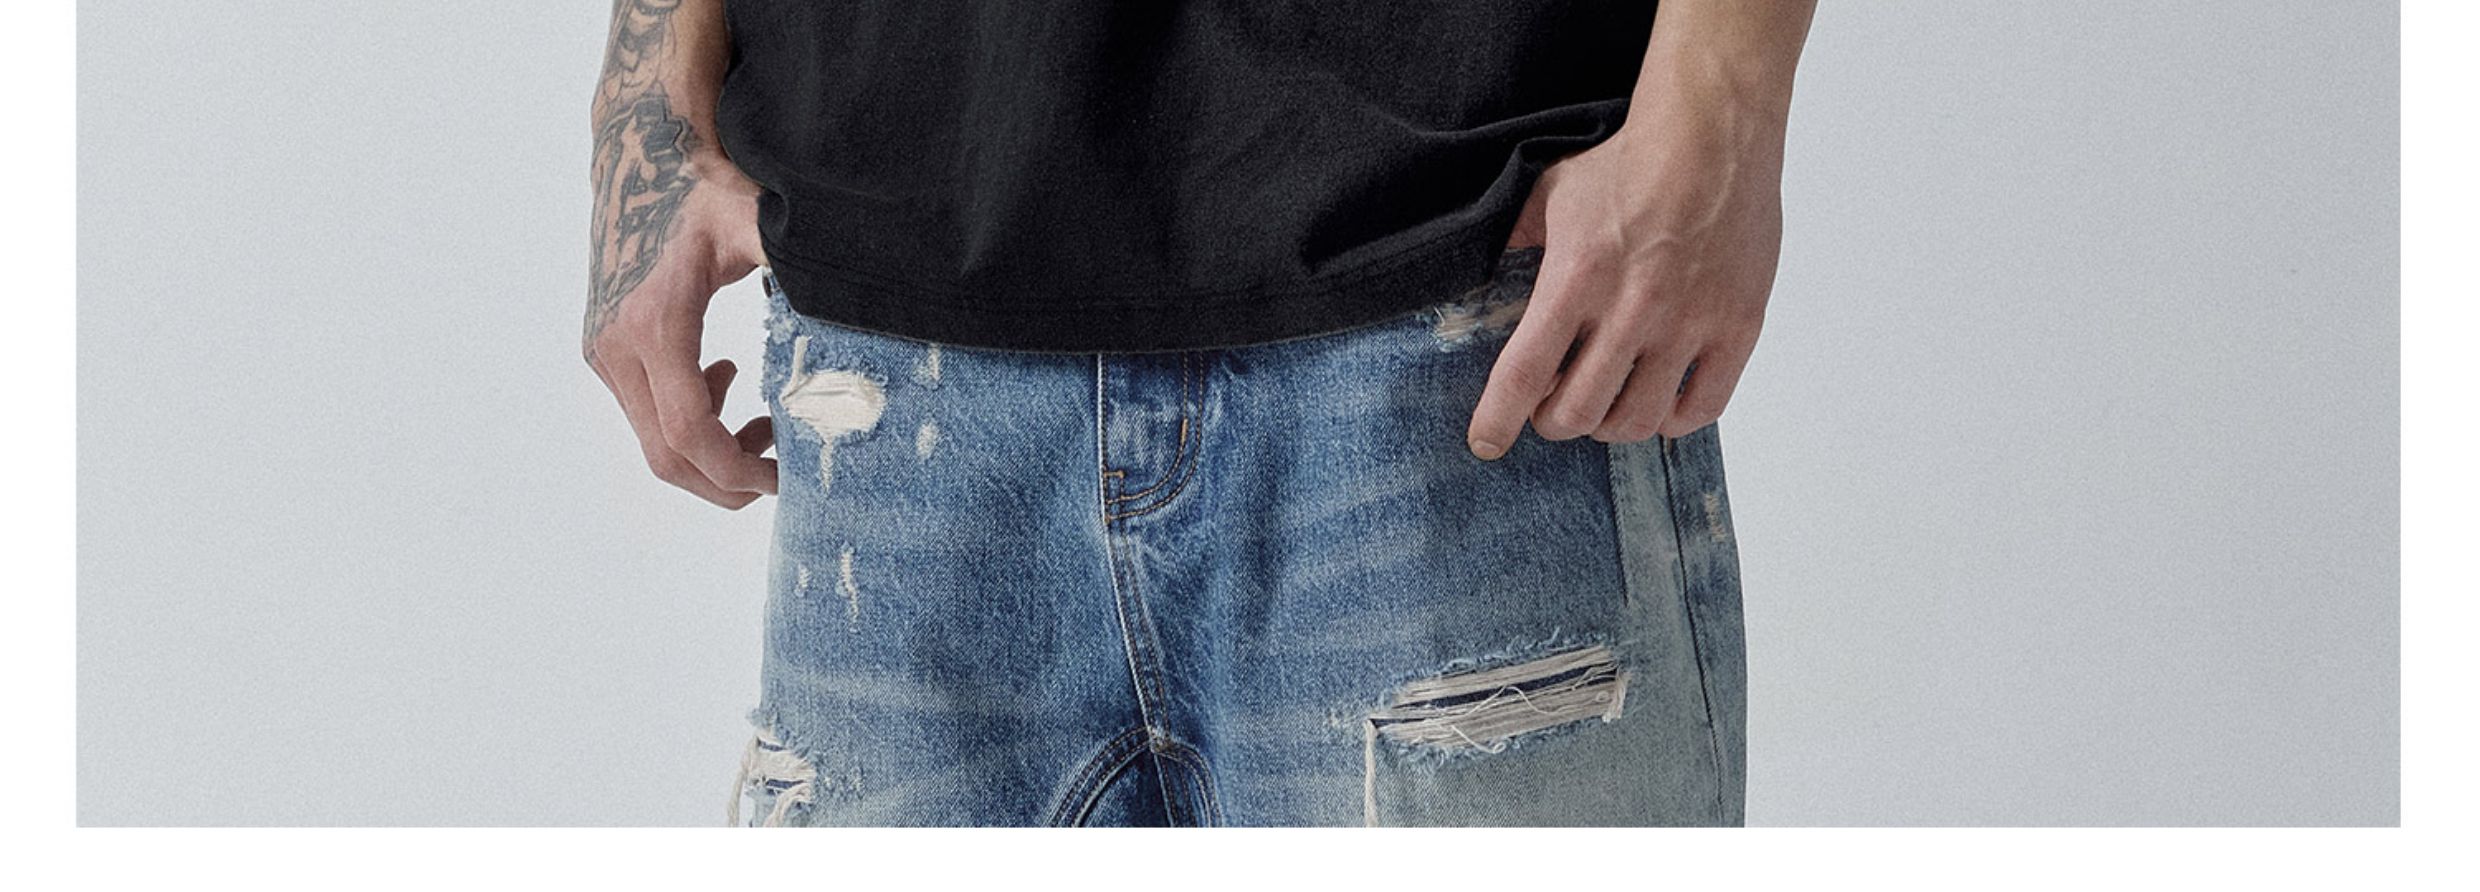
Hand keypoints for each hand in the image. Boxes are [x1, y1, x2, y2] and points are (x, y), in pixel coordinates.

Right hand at [583, 149, 778, 507]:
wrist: (639, 155)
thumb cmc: (703, 186)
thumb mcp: (756, 220)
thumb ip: (796, 263)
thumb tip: (861, 296)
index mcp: (656, 324)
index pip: (689, 432)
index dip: (736, 469)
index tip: (782, 477)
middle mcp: (616, 346)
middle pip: (665, 456)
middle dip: (725, 480)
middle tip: (781, 470)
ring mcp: (604, 351)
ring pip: (653, 442)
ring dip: (709, 450)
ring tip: (761, 421)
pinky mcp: (603, 349)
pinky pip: (645, 413)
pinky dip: (688, 421)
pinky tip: (726, 380)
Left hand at [1467, 119, 1783, 458]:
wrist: (1714, 135)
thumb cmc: (1630, 162)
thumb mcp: (1552, 195)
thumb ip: (1515, 242)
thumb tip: (1482, 274)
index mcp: (1576, 277)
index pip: (1524, 374)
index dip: (1497, 420)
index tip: (1486, 443)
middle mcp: (1632, 309)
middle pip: (1578, 413)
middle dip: (1553, 421)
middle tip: (1552, 409)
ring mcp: (1689, 322)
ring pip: (1638, 421)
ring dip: (1610, 424)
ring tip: (1605, 404)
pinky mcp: (1737, 326)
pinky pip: (1702, 409)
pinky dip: (1673, 421)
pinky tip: (1660, 402)